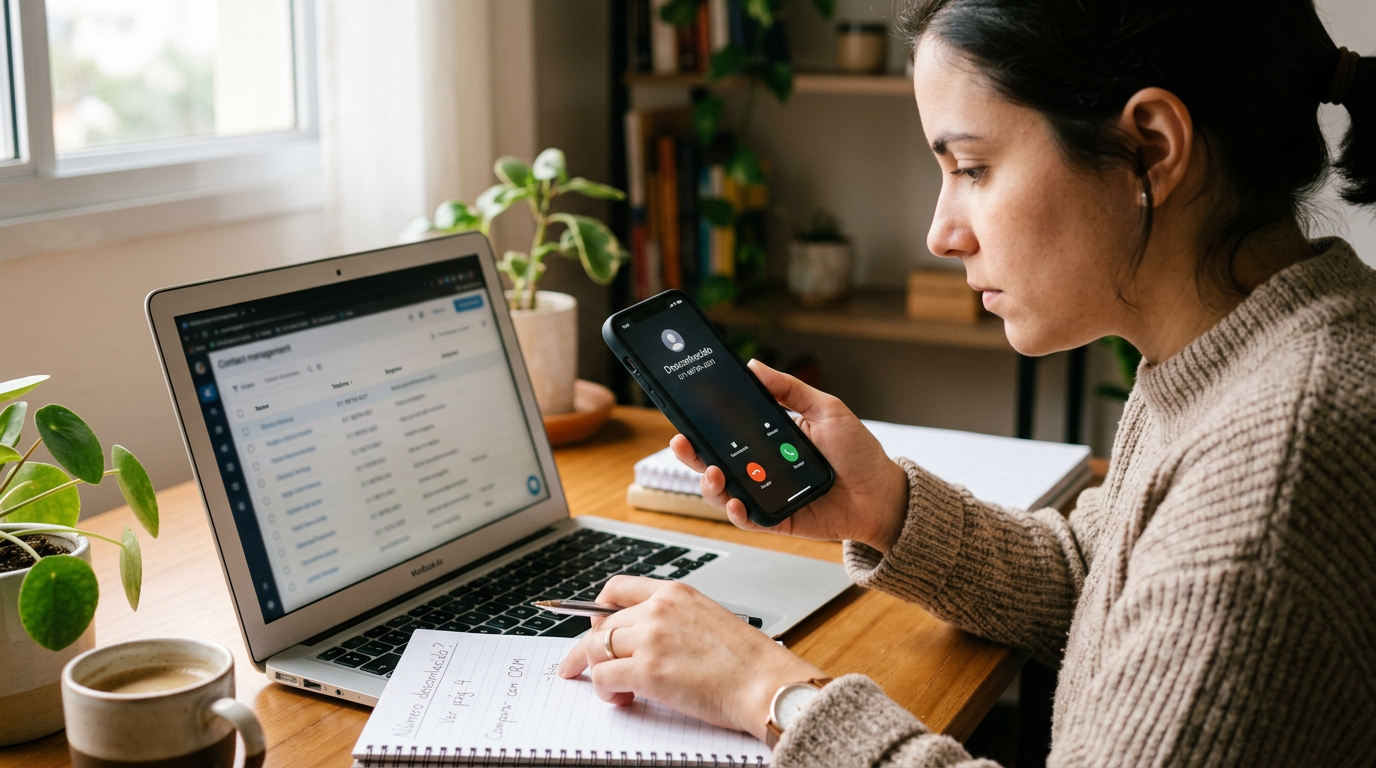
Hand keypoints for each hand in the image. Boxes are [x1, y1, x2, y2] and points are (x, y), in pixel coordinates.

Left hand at [556, 576, 824, 740]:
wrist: (766, 682)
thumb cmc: (748, 661)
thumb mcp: (708, 619)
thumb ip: (674, 621)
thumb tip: (647, 640)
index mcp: (674, 593)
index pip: (618, 588)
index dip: (598, 609)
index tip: (592, 623)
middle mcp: (658, 609)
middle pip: (602, 624)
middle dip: (592, 647)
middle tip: (584, 665)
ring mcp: (650, 638)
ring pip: (596, 649)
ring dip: (596, 670)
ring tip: (612, 688)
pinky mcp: (647, 670)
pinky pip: (604, 677)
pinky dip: (606, 690)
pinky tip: (622, 698)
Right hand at [670, 359, 907, 551]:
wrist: (881, 494)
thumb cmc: (858, 453)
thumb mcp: (826, 409)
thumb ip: (790, 389)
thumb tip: (755, 366)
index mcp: (769, 439)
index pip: (728, 431)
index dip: (704, 425)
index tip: (686, 413)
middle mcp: (762, 467)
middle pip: (715, 461)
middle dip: (693, 454)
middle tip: (683, 442)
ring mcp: (766, 494)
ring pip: (723, 491)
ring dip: (709, 483)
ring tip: (713, 472)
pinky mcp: (776, 519)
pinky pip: (748, 518)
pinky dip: (735, 511)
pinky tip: (734, 500)